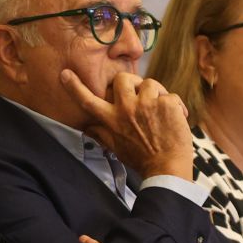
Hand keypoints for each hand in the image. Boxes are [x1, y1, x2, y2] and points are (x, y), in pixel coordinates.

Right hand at [59, 70, 193, 179]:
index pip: (88, 101)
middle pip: (123, 78)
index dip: (75, 86)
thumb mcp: (115, 148)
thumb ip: (101, 134)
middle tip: (141, 92)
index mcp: (112, 120)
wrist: (167, 168)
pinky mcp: (166, 104)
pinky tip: (177, 120)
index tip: (65, 74)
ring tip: (162, 111)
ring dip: (158, 95)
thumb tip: (86, 129)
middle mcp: (126, 109)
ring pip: (151, 83)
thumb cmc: (141, 159)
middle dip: (133, 81)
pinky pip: (171, 96)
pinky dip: (176, 107)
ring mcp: (147, 104)